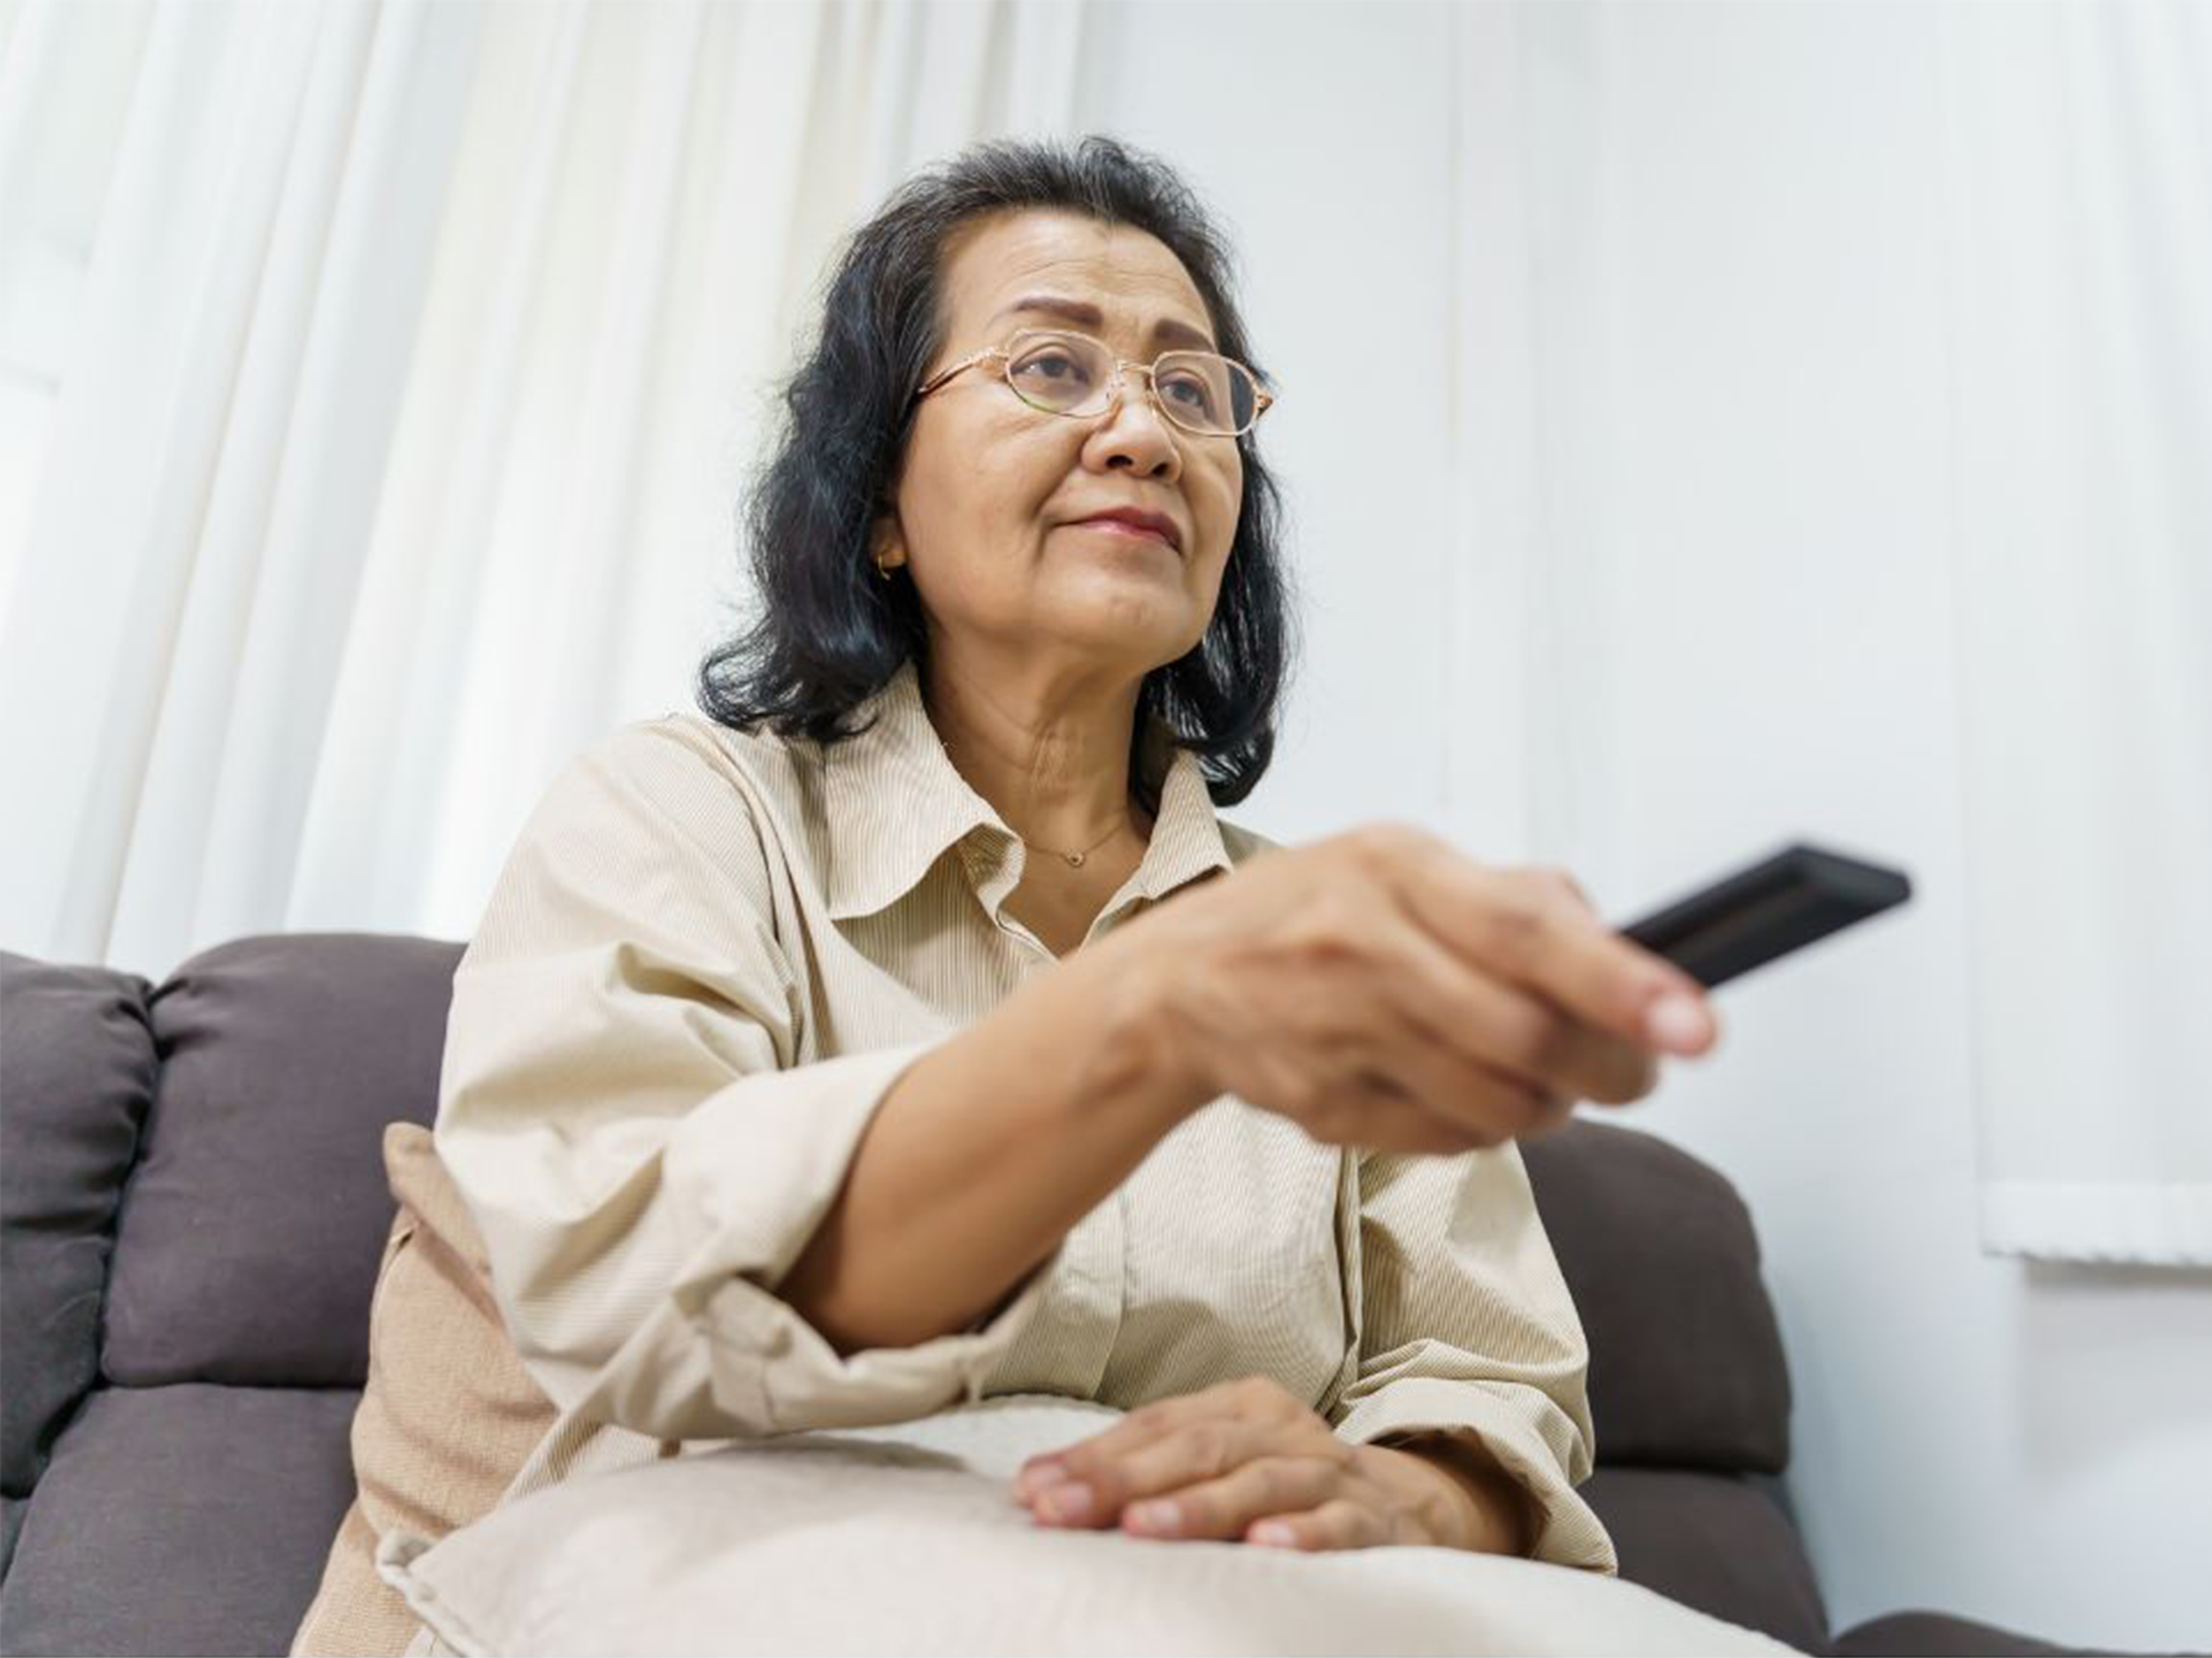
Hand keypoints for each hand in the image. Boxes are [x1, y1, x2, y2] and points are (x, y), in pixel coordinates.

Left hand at [1007, 1376, 1471, 1550]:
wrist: (1414, 1504)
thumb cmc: (1289, 1484)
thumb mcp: (1227, 1462)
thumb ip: (1152, 1470)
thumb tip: (1044, 1489)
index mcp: (1240, 1406)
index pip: (1155, 1425)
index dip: (1092, 1456)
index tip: (1033, 1489)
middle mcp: (1281, 1427)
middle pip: (1196, 1447)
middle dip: (1121, 1479)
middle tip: (1061, 1509)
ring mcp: (1328, 1470)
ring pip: (1259, 1481)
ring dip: (1198, 1505)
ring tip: (1142, 1528)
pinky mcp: (1374, 1518)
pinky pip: (1338, 1524)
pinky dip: (1303, 1533)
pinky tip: (1266, 1547)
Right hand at [1124, 824, 1720, 1154]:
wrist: (1175, 984)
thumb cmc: (1311, 913)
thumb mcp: (1400, 863)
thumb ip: (1510, 897)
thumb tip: (1623, 949)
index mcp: (1393, 868)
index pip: (1525, 930)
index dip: (1620, 983)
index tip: (1696, 1025)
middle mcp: (1360, 947)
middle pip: (1524, 1036)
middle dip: (1610, 1066)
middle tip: (1642, 1069)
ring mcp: (1336, 1033)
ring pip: (1496, 1102)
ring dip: (1552, 1105)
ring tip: (1548, 1078)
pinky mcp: (1322, 1105)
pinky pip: (1448, 1139)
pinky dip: (1486, 1128)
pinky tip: (1471, 1092)